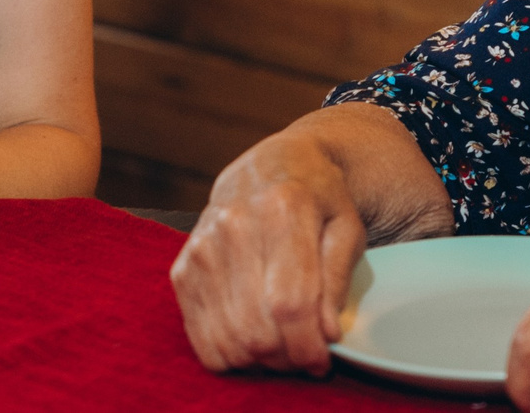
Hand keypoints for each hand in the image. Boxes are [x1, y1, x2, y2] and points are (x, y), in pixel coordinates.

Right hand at [170, 128, 368, 375]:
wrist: (270, 167)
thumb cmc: (318, 200)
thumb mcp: (347, 227)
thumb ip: (338, 279)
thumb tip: (326, 334)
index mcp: (282, 208)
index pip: (290, 302)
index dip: (308, 345)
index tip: (323, 361)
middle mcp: (233, 225)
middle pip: (256, 329)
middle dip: (287, 359)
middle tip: (306, 356)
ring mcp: (202, 248)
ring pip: (228, 340)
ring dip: (260, 361)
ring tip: (283, 347)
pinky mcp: (182, 270)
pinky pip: (201, 338)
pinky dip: (231, 354)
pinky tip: (254, 339)